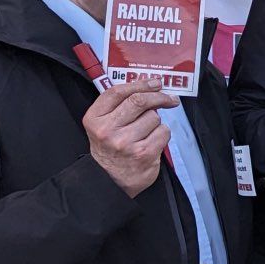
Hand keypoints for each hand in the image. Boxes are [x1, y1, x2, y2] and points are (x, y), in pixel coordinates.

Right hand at [84, 79, 177, 196]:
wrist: (109, 181)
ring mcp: (126, 143)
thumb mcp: (102, 125)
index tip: (156, 82)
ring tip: (147, 132)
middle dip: (159, 96)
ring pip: (154, 117)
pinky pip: (163, 132)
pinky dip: (162, 134)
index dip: (141, 84)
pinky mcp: (144, 154)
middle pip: (139, 101)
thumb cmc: (110, 149)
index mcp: (95, 119)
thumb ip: (117, 106)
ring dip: (156, 122)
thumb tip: (148, 86)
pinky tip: (152, 141)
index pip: (118, 92)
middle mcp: (108, 130)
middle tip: (169, 99)